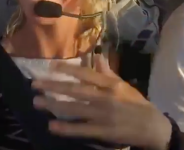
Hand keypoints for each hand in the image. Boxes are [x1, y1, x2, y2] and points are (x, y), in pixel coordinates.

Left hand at [32, 54, 171, 149]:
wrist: (151, 126)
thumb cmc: (135, 102)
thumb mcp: (122, 84)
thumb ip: (107, 71)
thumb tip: (96, 56)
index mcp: (109, 84)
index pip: (85, 74)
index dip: (67, 69)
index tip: (50, 66)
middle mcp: (103, 97)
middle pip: (74, 90)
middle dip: (53, 87)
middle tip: (35, 85)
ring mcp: (102, 115)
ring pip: (74, 109)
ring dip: (54, 105)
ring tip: (37, 102)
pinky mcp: (102, 131)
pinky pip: (81, 129)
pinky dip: (66, 128)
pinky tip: (52, 125)